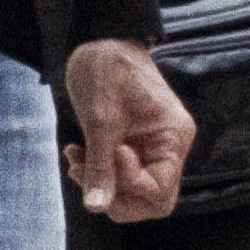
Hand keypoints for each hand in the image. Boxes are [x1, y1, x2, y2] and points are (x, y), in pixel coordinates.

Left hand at [62, 38, 192, 224]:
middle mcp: (169, 146)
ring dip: (101, 183)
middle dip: (116, 196)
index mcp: (173, 136)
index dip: (129, 183)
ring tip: (75, 160)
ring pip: (133, 192)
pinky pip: (120, 176)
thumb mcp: (100, 120)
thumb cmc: (106, 69)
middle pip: (153, 200)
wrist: (99, 42)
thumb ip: (101, 165)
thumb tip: (97, 207)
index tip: (107, 153)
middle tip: (86, 172)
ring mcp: (152, 147)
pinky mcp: (134, 146)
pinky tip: (77, 152)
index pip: (160, 190)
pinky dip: (97, 172)